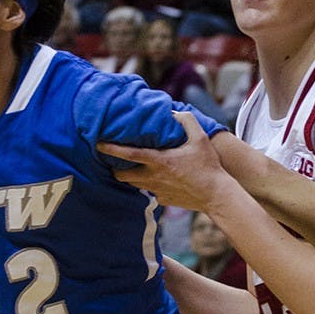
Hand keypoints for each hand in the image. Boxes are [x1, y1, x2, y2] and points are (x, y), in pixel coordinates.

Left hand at [97, 111, 232, 211]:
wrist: (216, 195)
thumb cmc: (208, 166)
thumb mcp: (200, 138)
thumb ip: (186, 121)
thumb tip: (174, 113)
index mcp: (159, 161)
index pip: (128, 154)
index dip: (111, 148)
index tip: (98, 143)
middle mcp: (153, 177)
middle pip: (122, 175)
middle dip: (114, 167)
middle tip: (114, 160)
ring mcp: (157, 191)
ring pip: (133, 184)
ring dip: (130, 176)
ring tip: (132, 167)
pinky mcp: (162, 200)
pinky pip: (149, 192)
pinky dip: (148, 185)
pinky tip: (156, 179)